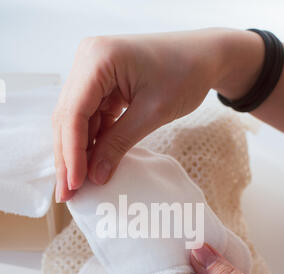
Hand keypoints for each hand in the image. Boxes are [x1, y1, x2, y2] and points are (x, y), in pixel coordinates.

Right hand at [52, 29, 227, 201]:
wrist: (204, 56)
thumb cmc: (185, 74)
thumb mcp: (153, 113)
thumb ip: (119, 144)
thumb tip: (95, 177)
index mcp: (98, 58)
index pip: (74, 113)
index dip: (73, 153)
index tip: (76, 185)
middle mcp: (87, 60)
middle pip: (68, 117)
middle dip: (67, 158)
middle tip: (67, 194)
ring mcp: (91, 71)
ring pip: (75, 120)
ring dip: (76, 153)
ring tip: (76, 186)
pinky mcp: (99, 84)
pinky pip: (89, 117)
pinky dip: (90, 142)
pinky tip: (90, 166)